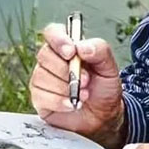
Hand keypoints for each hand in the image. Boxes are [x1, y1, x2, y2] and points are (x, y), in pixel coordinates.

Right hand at [29, 22, 126, 148]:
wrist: (103, 116)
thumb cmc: (103, 88)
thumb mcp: (109, 67)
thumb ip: (99, 50)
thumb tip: (81, 47)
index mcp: (67, 47)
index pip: (52, 32)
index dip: (58, 40)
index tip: (71, 52)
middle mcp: (51, 60)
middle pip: (44, 55)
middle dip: (67, 70)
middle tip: (86, 81)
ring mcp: (42, 79)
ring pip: (42, 76)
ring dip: (66, 88)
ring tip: (83, 95)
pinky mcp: (39, 98)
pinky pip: (41, 96)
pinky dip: (59, 101)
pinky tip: (72, 104)